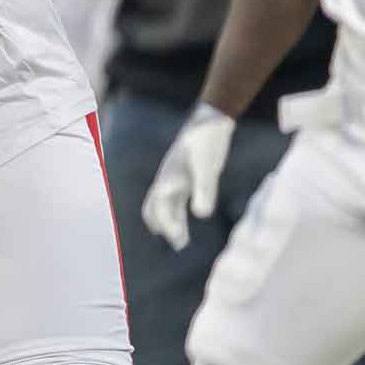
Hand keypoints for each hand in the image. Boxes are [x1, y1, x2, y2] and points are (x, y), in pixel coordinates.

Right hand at [141, 102, 236, 250]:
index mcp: (168, 178)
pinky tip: (191, 216)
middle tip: (179, 244)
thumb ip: (204, 190)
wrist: (208, 121)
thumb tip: (201, 215)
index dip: (167, 224)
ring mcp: (174, 176)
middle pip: (156, 207)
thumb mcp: (207, 167)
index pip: (160, 207)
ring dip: (170, 221)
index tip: (178, 240)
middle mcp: (167, 179)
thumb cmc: (206, 142)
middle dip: (164, 226)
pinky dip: (178, 211)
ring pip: (165, 204)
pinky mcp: (184, 174)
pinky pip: (175, 197)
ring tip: (182, 241)